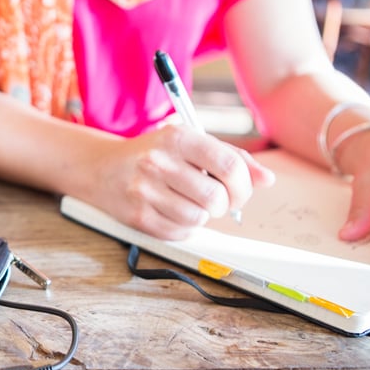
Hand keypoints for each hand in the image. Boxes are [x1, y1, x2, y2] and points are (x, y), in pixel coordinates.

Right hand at [97, 125, 275, 239]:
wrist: (102, 168)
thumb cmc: (155, 154)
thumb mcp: (190, 143)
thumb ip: (231, 157)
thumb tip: (266, 180)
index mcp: (178, 138)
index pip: (228, 165)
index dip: (244, 185)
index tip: (240, 191)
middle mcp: (158, 162)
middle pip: (215, 198)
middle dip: (225, 204)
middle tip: (217, 200)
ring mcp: (145, 191)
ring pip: (199, 218)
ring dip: (204, 216)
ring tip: (192, 203)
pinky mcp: (137, 216)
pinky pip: (179, 232)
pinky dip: (185, 227)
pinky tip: (175, 211)